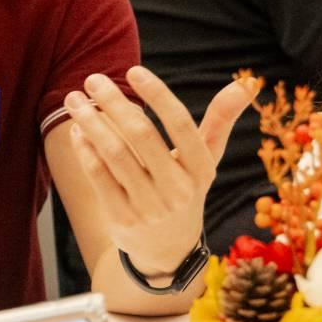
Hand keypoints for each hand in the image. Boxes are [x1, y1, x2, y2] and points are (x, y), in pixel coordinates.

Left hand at [63, 67, 251, 274]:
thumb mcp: (206, 161)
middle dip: (114, 104)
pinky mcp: (122, 220)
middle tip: (93, 80)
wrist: (168, 251)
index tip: (134, 71)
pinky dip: (84, 151)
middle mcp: (178, 189)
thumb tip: (247, 82)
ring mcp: (149, 207)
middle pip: (142, 136)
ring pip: (115, 155)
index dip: (158, 96)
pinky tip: (77, 131)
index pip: (181, 125)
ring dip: (91, 123)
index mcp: (201, 169)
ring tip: (74, 100)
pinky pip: (99, 178)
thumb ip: (221, 120)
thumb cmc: (185, 189)